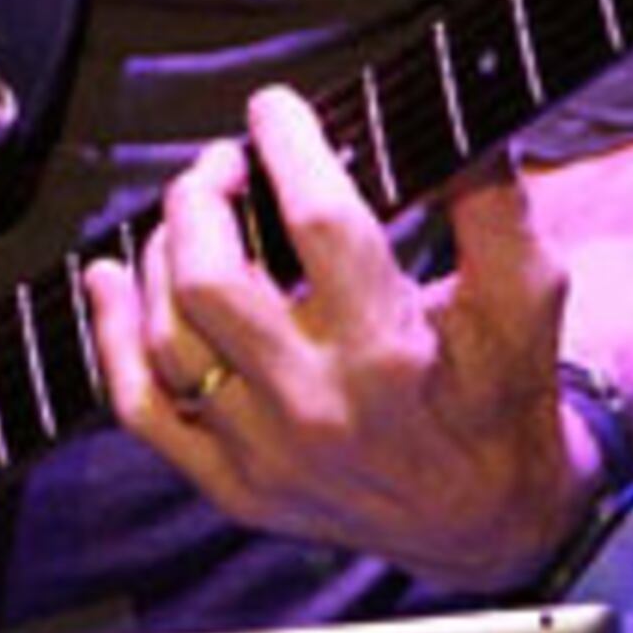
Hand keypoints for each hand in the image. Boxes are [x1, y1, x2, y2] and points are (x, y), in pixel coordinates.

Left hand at [78, 85, 590, 591]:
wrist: (488, 525)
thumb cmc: (503, 396)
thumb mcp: (526, 296)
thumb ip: (493, 204)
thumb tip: (448, 118)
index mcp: (390, 351)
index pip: (319, 223)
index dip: (288, 146)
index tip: (276, 108)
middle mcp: (317, 406)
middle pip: (211, 277)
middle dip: (203, 195)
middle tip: (226, 162)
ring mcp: (264, 453)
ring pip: (167, 335)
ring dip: (162, 251)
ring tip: (193, 213)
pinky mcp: (233, 487)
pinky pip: (142, 409)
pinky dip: (110, 337)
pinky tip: (106, 278)